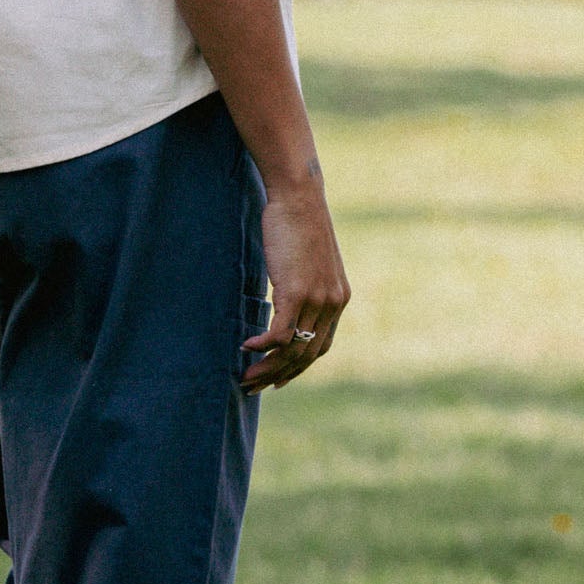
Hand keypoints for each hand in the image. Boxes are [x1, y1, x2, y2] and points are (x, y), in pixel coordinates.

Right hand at [241, 172, 350, 392]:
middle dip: (279, 375)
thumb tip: (287, 295)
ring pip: (292, 349)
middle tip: (254, 385)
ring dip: (267, 367)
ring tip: (245, 376)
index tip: (279, 380)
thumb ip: (304, 282)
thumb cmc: (298, 222)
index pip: (321, 346)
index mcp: (338, 299)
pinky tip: (245, 348)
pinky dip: (261, 345)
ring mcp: (316, 300)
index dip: (299, 367)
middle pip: (306, 355)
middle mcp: (332, 303)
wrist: (300, 198)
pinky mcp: (296, 293)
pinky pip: (279, 333)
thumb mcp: (308, 260)